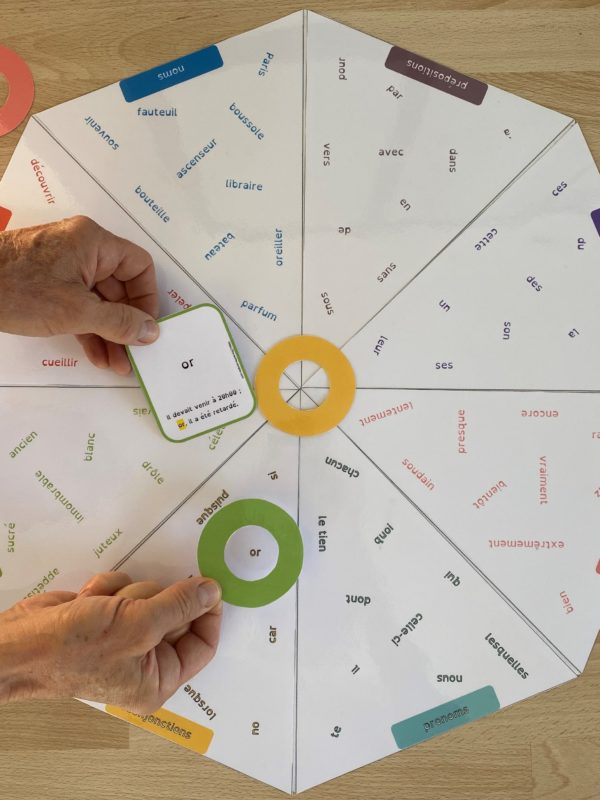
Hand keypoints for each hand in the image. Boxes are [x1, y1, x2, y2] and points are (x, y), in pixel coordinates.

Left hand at [0, 215, 159, 374]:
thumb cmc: (13, 287)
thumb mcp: (75, 311)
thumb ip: (118, 322)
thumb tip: (150, 331)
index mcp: (93, 242)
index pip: (139, 266)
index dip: (147, 298)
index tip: (147, 327)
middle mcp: (82, 249)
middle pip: (120, 288)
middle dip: (127, 324)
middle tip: (135, 353)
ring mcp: (65, 267)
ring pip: (100, 301)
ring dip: (110, 333)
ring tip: (118, 363)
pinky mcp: (49, 284)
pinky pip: (80, 306)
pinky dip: (90, 329)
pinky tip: (98, 355)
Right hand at [0, 571, 221, 713]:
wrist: (19, 642)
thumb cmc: (72, 649)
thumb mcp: (137, 626)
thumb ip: (179, 606)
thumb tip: (212, 592)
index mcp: (158, 679)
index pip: (202, 644)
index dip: (207, 613)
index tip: (208, 585)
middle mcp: (145, 660)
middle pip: (176, 613)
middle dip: (152, 600)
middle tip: (132, 605)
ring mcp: (126, 635)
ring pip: (150, 593)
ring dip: (125, 593)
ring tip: (102, 608)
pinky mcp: (108, 615)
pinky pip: (126, 586)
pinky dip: (107, 587)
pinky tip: (88, 601)